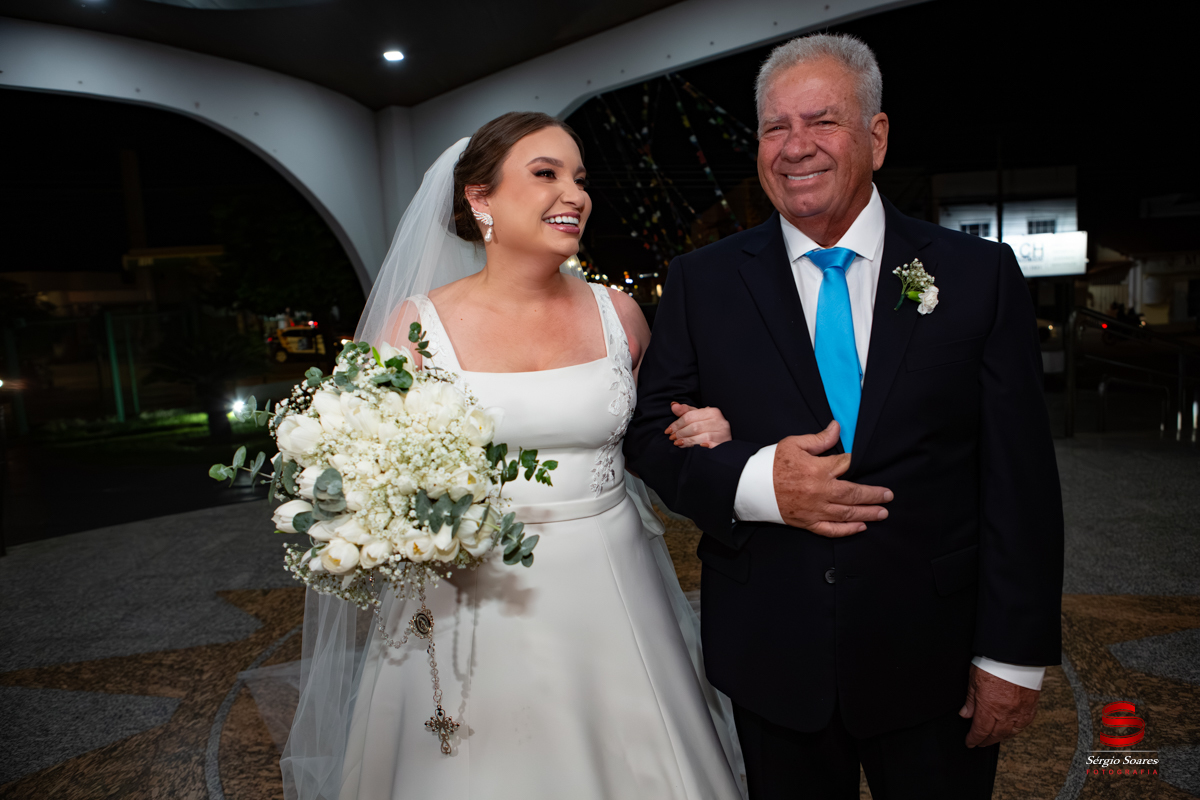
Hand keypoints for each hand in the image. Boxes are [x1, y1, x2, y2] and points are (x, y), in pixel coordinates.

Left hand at [665, 402, 731, 448]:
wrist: (725, 440)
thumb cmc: (710, 427)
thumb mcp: (699, 417)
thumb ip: (686, 411)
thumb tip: (673, 405)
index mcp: (712, 412)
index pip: (690, 416)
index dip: (677, 424)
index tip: (668, 430)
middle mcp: (719, 422)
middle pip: (694, 427)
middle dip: (680, 433)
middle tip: (672, 438)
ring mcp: (722, 434)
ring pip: (701, 437)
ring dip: (687, 441)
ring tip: (678, 443)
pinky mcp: (723, 445)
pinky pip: (710, 446)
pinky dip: (700, 447)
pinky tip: (694, 449)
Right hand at [773, 421, 892, 536]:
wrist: (750, 486)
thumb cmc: (771, 463)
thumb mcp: (794, 444)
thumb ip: (819, 439)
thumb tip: (838, 428)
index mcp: (818, 469)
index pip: (846, 465)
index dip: (855, 463)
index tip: (862, 463)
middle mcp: (821, 491)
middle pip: (854, 494)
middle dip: (874, 495)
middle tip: (888, 495)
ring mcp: (815, 509)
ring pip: (847, 514)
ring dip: (868, 513)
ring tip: (882, 512)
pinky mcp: (808, 522)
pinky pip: (831, 530)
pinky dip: (847, 530)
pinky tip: (860, 527)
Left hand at [959, 664, 1039, 747]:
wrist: (1016, 655)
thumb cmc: (994, 663)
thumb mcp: (974, 679)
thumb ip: (970, 700)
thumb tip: (965, 715)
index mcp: (989, 707)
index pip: (980, 731)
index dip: (974, 739)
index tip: (970, 742)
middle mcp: (1005, 713)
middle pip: (995, 735)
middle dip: (986, 741)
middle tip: (980, 742)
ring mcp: (1019, 711)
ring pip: (1010, 733)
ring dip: (1000, 737)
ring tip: (993, 738)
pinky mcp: (1031, 707)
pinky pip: (1023, 725)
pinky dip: (1015, 730)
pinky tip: (1010, 729)